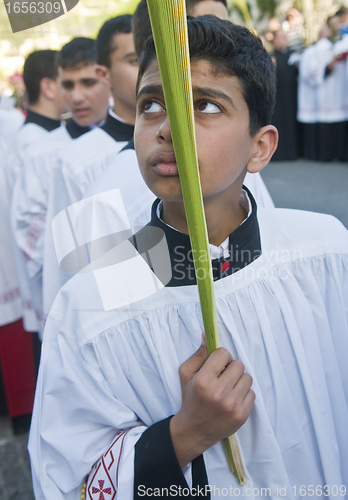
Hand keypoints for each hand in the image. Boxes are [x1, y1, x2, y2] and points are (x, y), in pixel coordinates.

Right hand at [170, 335, 254, 466]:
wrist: (194, 430)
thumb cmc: (190, 398)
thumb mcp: (186, 374)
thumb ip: (198, 354)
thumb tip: (207, 335)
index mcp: (203, 381)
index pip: (224, 354)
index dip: (220, 357)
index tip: (216, 364)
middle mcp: (219, 393)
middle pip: (238, 364)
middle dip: (230, 367)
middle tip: (222, 376)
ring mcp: (232, 405)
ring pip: (247, 377)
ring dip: (238, 380)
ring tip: (228, 387)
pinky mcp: (242, 415)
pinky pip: (252, 392)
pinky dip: (243, 393)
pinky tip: (232, 398)